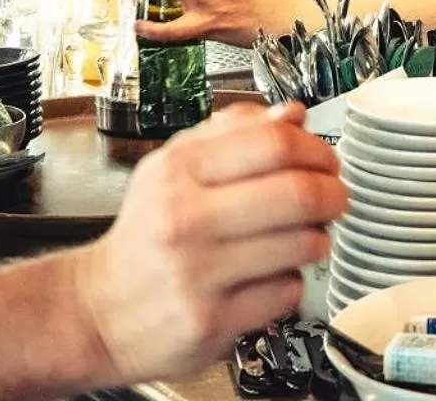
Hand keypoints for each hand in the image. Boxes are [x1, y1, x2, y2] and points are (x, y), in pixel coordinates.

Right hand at [68, 102, 346, 383]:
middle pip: (297, 192)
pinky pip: (286, 292)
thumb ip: (231, 134)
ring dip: (318, 239)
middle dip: (333, 194)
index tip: (327, 160)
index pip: (274, 142)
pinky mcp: (212, 322)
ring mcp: (198, 274)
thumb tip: (292, 113)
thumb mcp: (172, 169)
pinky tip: (273, 276)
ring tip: (307, 238)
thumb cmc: (146, 235)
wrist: (98, 311)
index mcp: (178, 170)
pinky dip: (293, 283)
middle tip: (336, 198)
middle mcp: (185, 219)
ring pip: (301, 245)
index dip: (317, 148)